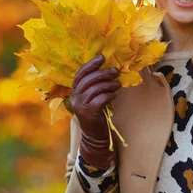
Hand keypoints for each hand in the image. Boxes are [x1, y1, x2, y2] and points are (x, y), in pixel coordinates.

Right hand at [69, 54, 120, 168]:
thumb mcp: (94, 98)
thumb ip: (97, 85)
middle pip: (88, 80)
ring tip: (117, 84)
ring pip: (95, 88)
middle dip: (102, 73)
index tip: (101, 57)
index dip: (90, 64)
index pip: (80, 74)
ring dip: (108, 84)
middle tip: (114, 71)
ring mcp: (81, 106)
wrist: (94, 135)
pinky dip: (109, 95)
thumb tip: (110, 70)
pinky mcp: (89, 113)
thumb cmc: (96, 114)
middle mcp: (75, 98)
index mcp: (75, 92)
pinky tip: (114, 95)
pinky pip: (100, 98)